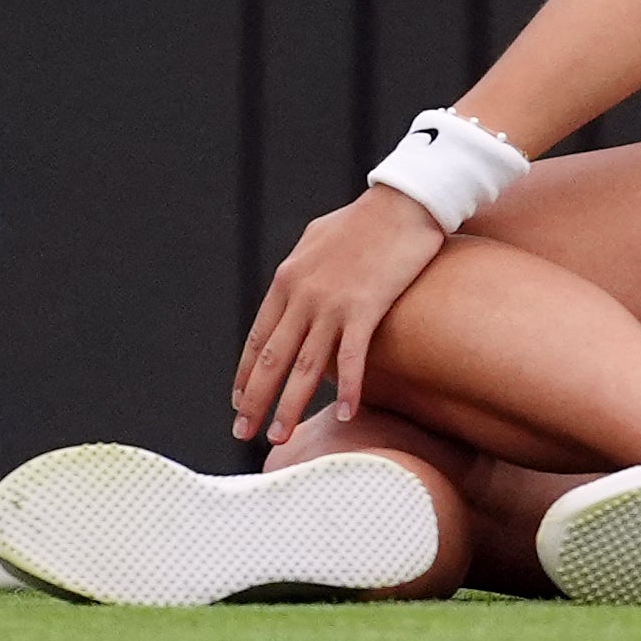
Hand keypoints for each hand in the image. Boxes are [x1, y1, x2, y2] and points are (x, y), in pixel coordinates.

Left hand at [230, 186, 446, 447]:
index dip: (245, 374)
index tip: (238, 403)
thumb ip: (300, 272)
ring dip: (289, 406)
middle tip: (241, 433)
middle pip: (272, 358)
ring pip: (306, 367)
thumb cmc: (363, 220)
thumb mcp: (316, 240)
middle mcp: (302, 295)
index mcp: (287, 280)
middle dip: (255, 400)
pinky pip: (352, 358)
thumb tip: (291, 291)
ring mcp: (332, 303)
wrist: (402, 202)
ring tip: (278, 439)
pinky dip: (350, 389)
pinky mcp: (365, 308)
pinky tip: (346, 415)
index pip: (258, 338)